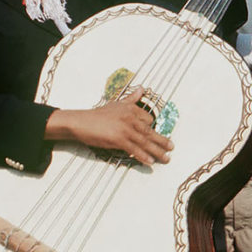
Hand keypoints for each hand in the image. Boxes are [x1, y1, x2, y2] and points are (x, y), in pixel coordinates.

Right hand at [45, 88, 173, 164]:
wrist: (80, 122)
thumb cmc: (97, 115)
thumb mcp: (116, 103)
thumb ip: (131, 98)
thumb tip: (142, 89)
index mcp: (131, 109)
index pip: (148, 119)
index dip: (153, 129)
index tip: (158, 136)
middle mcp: (130, 118)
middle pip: (150, 131)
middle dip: (162, 141)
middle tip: (172, 148)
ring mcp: (125, 129)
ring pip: (145, 142)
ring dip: (157, 152)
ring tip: (166, 158)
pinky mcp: (118, 139)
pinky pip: (134, 149)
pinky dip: (143, 156)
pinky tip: (150, 161)